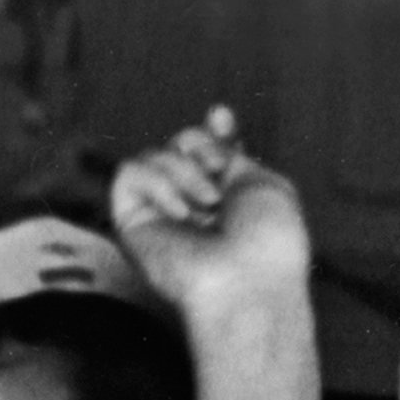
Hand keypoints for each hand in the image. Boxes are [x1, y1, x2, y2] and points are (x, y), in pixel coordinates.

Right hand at [109, 105, 311, 327]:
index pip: (210, 153)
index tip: (222, 116)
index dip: (213, 131)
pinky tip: (182, 211)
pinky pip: (130, 173)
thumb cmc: (269, 244)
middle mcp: (196, 206)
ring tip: (209, 204)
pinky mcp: (132, 222)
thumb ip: (235, 153)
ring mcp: (163, 214)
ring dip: (185, 170)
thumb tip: (216, 121)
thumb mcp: (268, 186)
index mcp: (230, 201)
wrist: (248, 284)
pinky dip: (158, 183)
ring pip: (156, 155)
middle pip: (181, 144)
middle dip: (201, 147)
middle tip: (218, 174)